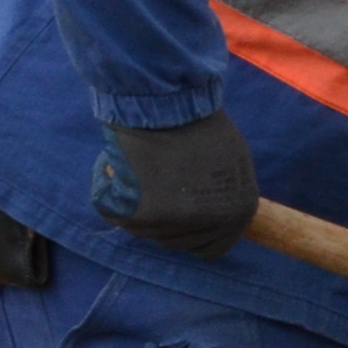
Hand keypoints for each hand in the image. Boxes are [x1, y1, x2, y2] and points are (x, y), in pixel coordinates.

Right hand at [93, 111, 257, 257]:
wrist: (165, 99)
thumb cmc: (199, 122)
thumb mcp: (234, 162)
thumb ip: (226, 195)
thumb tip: (216, 219)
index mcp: (238, 213)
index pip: (211, 248)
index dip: (193, 233)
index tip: (179, 212)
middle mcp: (210, 224)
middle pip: (176, 242)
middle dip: (164, 219)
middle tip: (157, 182)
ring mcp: (174, 223)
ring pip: (145, 233)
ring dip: (138, 207)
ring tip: (142, 170)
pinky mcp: (140, 215)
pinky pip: (114, 216)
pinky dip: (108, 193)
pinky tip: (114, 169)